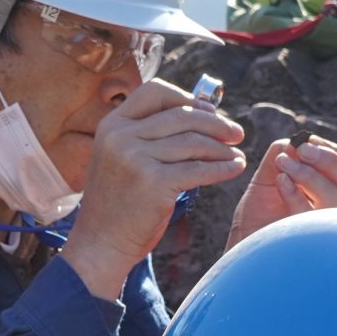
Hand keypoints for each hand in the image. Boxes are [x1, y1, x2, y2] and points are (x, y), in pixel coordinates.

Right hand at [60, 82, 247, 298]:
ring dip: (222, 148)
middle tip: (237, 134)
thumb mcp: (119, 158)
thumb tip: (198, 114)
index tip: (210, 112)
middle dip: (216, 123)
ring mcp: (135, 158)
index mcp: (112, 125)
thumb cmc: (117, 203)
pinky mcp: (153, 183)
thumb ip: (145, 136)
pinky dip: (222, 168)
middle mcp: (121, 136)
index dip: (187, 98)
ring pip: (193, 142)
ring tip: (236, 155)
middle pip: (181, 115)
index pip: (155, 92)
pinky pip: (198, 169)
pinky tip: (234, 169)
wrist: (100, 243)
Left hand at [226, 133, 336, 249]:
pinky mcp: (306, 241)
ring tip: (282, 164)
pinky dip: (294, 194)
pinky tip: (280, 183)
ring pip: (334, 197)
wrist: (243, 241)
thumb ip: (285, 153)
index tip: (305, 142)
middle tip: (302, 150)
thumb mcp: (270, 174)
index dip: (331, 149)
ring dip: (308, 174)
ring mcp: (324, 227)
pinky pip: (308, 215)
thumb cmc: (259, 210)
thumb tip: (298, 142)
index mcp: (336, 190)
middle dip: (329, 159)